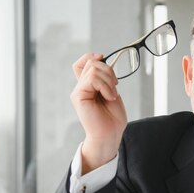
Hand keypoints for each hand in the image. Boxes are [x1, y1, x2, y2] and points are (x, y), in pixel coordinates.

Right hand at [70, 53, 126, 173]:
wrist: (109, 135)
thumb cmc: (112, 118)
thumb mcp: (111, 91)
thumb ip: (104, 77)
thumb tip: (100, 58)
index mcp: (88, 85)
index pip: (84, 62)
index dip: (93, 57)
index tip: (106, 65)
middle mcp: (80, 87)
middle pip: (91, 62)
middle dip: (109, 71)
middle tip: (114, 88)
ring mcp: (78, 91)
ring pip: (93, 69)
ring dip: (109, 80)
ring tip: (112, 95)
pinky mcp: (78, 96)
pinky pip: (92, 79)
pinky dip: (105, 86)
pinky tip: (109, 97)